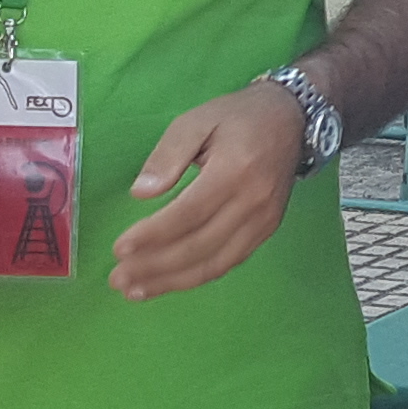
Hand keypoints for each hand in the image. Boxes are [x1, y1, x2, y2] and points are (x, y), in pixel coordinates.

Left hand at [111, 83, 307, 301]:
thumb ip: (167, 155)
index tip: (120, 249)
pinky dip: (196, 276)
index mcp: (235, 170)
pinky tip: (169, 282)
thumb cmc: (237, 117)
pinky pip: (229, 262)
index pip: (188, 213)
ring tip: (135, 290)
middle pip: (199, 245)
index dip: (152, 235)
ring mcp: (264, 221)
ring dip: (172, 281)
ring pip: (214, 262)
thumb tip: (141, 193)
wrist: (290, 119)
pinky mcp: (267, 231)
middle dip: (155, 267)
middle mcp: (253, 202)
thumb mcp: (196, 120)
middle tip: (118, 278)